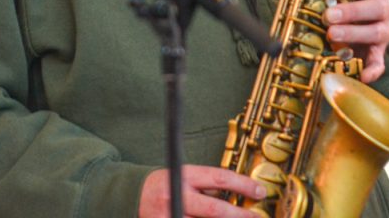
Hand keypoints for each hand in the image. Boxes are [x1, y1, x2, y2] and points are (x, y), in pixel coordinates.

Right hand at [139, 165, 264, 217]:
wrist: (128, 196)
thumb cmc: (161, 186)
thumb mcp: (182, 176)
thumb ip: (205, 186)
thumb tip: (235, 196)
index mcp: (183, 175)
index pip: (219, 178)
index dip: (243, 184)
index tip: (259, 191)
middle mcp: (176, 196)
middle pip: (214, 209)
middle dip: (238, 215)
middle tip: (254, 216)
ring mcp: (169, 216)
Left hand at [323, 0, 388, 83]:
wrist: (359, 22)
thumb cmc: (344, 2)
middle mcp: (383, 7)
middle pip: (376, 7)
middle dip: (351, 11)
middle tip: (328, 16)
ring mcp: (383, 29)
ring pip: (377, 31)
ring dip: (354, 33)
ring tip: (332, 35)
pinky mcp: (378, 51)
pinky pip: (379, 61)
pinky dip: (373, 69)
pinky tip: (363, 75)